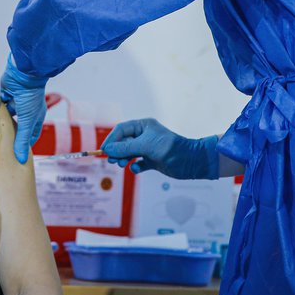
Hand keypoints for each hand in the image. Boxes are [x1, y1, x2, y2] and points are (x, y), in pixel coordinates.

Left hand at [0, 53, 47, 163]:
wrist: (24, 74)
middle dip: (10, 134)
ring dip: (1, 121)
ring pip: (7, 115)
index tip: (17, 155)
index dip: (25, 144)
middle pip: (18, 126)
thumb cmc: (30, 97)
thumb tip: (21, 159)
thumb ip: (22, 140)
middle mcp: (26, 110)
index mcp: (35, 117)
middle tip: (1, 147)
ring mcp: (16, 102)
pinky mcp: (6, 95)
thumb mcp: (27, 121)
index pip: (31, 134)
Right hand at [101, 118, 218, 179]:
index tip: (103, 150)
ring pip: (129, 153)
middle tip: (112, 160)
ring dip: (124, 159)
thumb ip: (125, 148)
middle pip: (123, 142)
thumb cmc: (170, 148)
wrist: (190, 161)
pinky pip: (138, 162)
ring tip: (122, 164)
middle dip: (117, 151)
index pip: (121, 130)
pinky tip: (137, 168)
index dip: (111, 139)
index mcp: (143, 126)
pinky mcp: (152, 160)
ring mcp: (148, 148)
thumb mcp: (145, 146)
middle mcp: (145, 136)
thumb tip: (107, 150)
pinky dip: (135, 166)